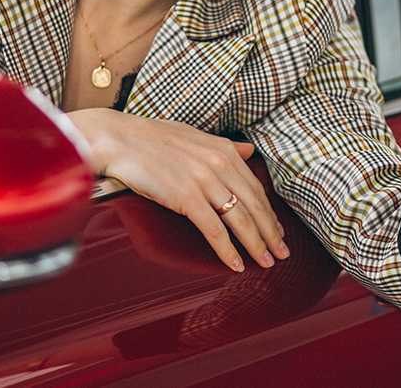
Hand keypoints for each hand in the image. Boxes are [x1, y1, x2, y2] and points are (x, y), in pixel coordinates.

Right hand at [67, 108, 288, 272]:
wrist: (118, 138)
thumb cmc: (152, 139)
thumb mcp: (195, 136)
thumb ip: (224, 147)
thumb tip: (249, 150)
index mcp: (224, 149)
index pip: (255, 188)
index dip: (269, 213)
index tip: (277, 231)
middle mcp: (219, 163)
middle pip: (254, 206)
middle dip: (270, 233)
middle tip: (281, 252)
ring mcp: (204, 180)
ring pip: (239, 220)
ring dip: (256, 245)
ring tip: (266, 261)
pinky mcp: (186, 197)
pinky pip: (214, 230)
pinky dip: (227, 250)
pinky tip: (236, 264)